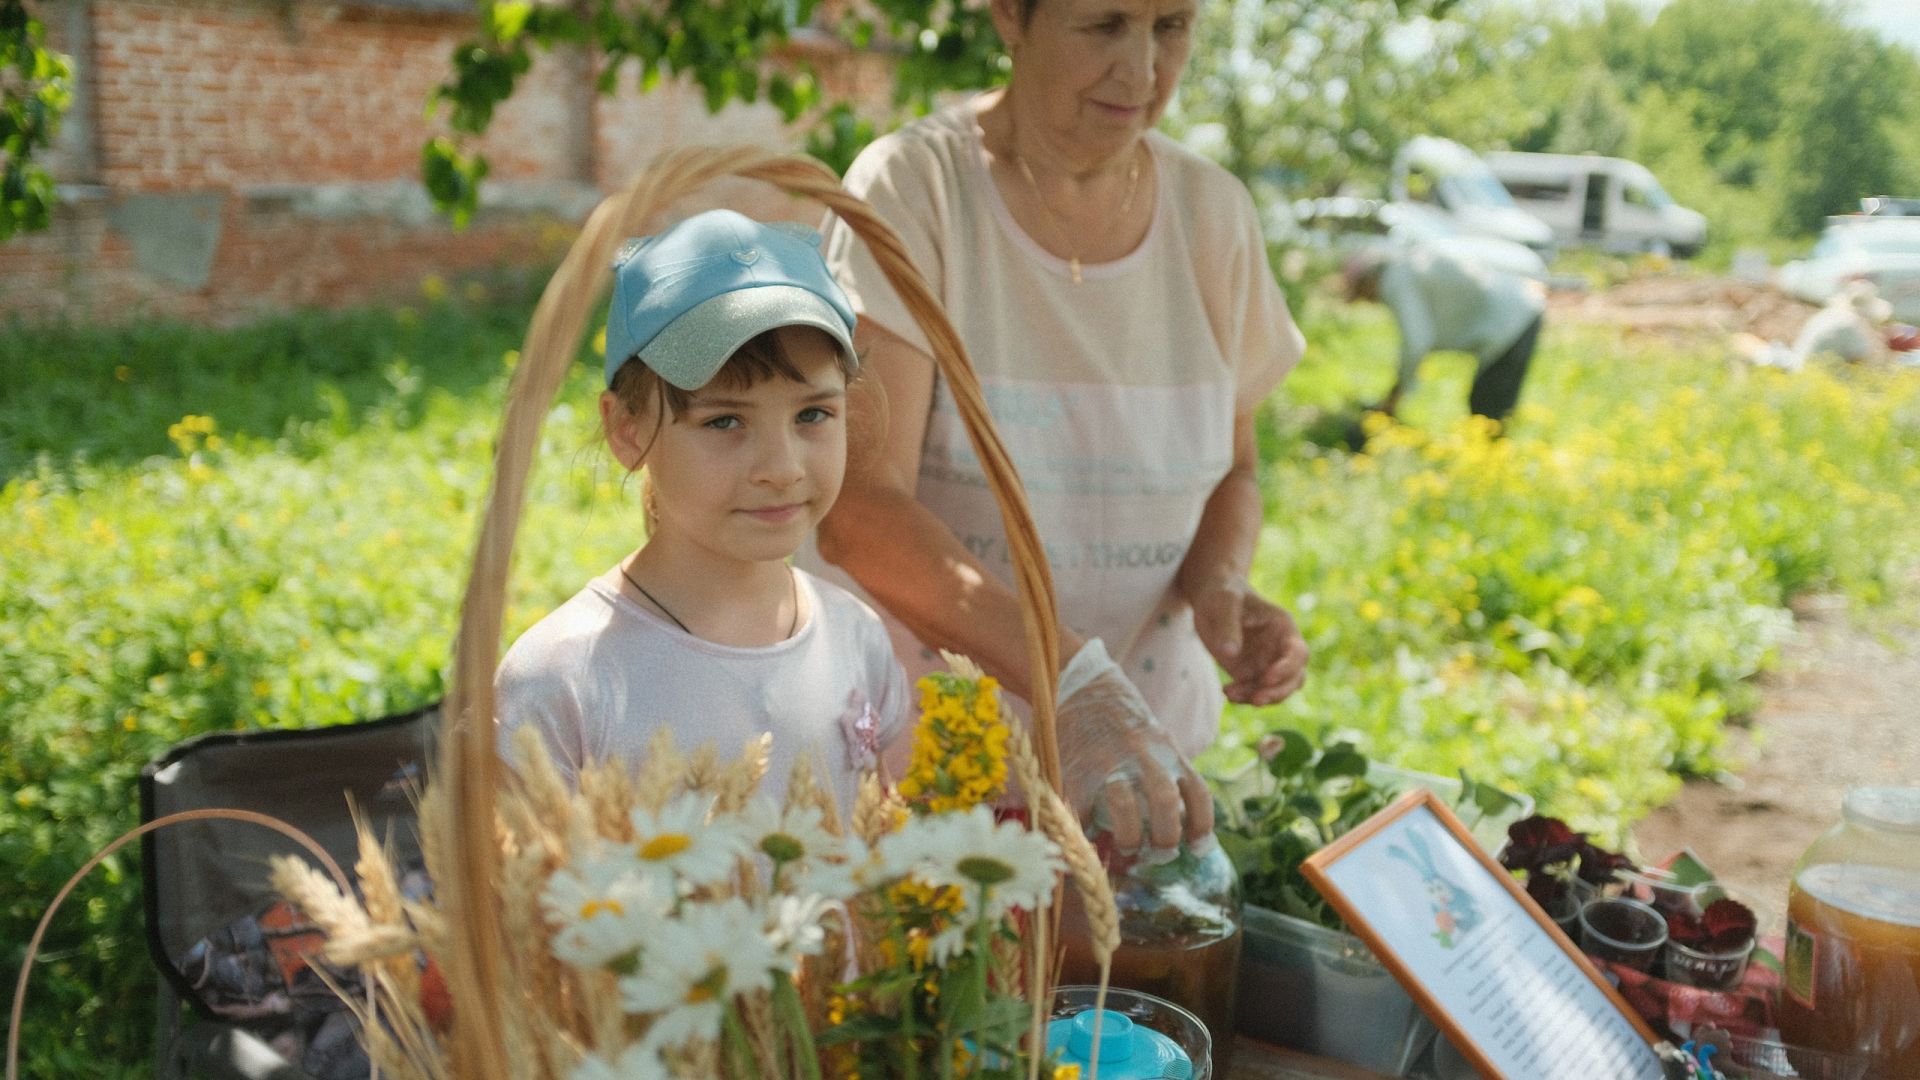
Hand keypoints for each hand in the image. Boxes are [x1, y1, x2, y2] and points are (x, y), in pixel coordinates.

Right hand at [1054, 640, 1213, 861]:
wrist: (1083, 687)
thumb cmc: (1124, 724)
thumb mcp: (1157, 742)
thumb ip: (1169, 777)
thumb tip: (1181, 829)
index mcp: (1168, 753)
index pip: (1197, 792)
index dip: (1202, 825)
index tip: (1198, 848)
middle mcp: (1143, 758)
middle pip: (1165, 802)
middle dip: (1166, 838)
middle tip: (1160, 854)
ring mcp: (1108, 764)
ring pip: (1124, 807)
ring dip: (1129, 837)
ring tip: (1126, 847)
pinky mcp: (1076, 771)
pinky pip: (1082, 810)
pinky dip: (1087, 830)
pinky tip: (1090, 833)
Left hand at [1190, 579, 1308, 705]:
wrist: (1211, 598)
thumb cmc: (1222, 594)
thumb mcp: (1223, 602)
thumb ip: (1228, 625)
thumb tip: (1231, 653)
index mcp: (1283, 627)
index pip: (1297, 653)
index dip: (1287, 668)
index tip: (1267, 678)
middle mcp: (1280, 648)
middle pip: (1295, 677)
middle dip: (1278, 692)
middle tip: (1256, 700)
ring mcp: (1267, 662)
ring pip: (1277, 690)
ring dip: (1259, 697)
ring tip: (1231, 693)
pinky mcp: (1251, 672)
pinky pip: (1254, 692)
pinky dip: (1244, 697)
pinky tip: (1227, 691)